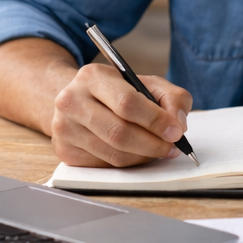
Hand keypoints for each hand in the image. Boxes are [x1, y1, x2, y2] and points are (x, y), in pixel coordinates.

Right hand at [49, 62, 192, 167]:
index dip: (155, 120)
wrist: (77, 100)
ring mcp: (64, 128)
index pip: (127, 102)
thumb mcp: (145, 83)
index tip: (176, 131)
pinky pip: (105, 166)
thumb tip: (178, 123)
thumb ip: (171, 97)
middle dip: (152, 144)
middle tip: (172, 148)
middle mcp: (71, 101)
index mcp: (92, 76)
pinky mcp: (65, 151)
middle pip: (119, 132)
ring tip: (158, 151)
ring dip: (143, 157)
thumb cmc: (116, 92)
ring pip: (113, 154)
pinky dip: (128, 164)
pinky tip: (137, 154)